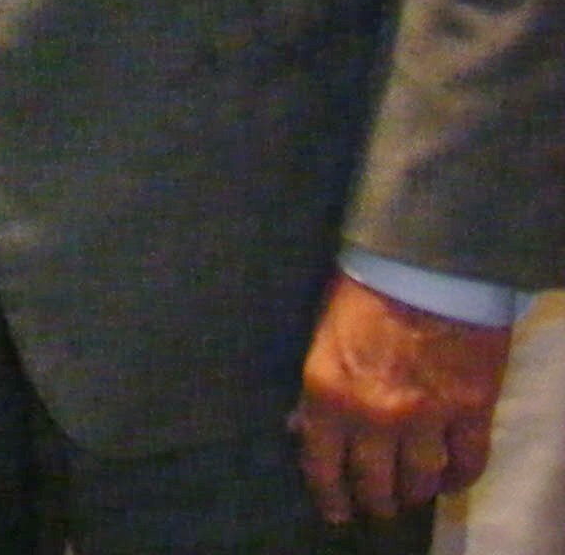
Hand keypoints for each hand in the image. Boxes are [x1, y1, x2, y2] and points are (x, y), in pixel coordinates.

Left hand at [293, 273, 509, 524]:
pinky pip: (468, 464)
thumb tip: (303, 426)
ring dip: (415, 493)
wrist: (427, 264)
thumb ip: (317, 387)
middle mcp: (374, 417)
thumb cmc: (363, 290)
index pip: (322, 464)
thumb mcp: (321, 336)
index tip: (336, 510)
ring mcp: (427, 418)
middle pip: (375, 483)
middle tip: (377, 505)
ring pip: (421, 481)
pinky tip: (450, 479)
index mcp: (328, 394)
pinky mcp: (472, 411)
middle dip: (374, 500)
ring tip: (411, 494)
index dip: (330, 495)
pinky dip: (459, 478)